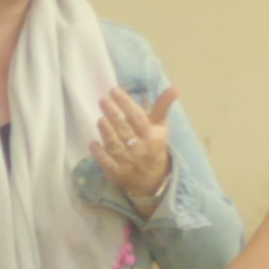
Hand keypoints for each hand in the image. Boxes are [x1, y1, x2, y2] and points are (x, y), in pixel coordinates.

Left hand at [93, 87, 177, 206]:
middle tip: (103, 99)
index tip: (114, 90)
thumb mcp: (160, 127)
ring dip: (107, 132)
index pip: (138, 118)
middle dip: (113, 114)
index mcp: (151, 136)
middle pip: (124, 130)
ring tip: (100, 119)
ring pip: (115, 145)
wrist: (153, 180)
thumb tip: (175, 87)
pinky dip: (100, 154)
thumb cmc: (153, 146)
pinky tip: (92, 143)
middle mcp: (140, 148)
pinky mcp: (117, 173)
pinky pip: (107, 163)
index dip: (126, 104)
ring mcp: (128, 162)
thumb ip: (162, 107)